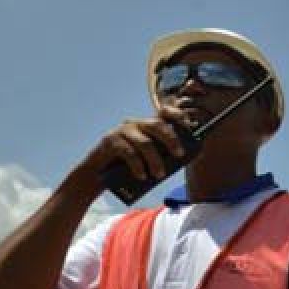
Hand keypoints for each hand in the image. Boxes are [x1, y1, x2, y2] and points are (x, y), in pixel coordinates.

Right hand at [76, 105, 192, 186]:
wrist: (99, 175)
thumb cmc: (128, 166)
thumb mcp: (148, 158)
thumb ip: (162, 155)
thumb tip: (185, 158)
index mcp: (147, 126)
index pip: (164, 113)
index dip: (178, 115)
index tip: (189, 125)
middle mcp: (136, 123)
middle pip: (157, 125)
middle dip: (171, 139)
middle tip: (179, 155)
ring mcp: (122, 130)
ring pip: (145, 142)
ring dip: (155, 160)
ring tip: (159, 175)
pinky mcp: (110, 140)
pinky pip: (128, 152)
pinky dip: (137, 165)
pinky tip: (142, 175)